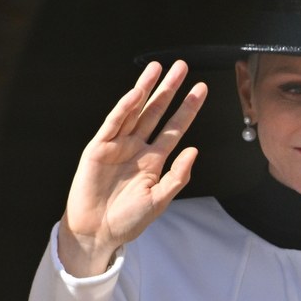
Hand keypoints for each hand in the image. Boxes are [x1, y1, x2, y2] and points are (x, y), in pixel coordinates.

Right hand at [58, 60, 205, 276]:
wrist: (98, 232)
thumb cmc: (129, 219)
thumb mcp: (160, 199)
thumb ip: (178, 176)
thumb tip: (194, 150)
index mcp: (155, 159)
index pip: (175, 127)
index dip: (188, 108)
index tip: (202, 89)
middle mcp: (137, 147)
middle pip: (157, 111)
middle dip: (170, 89)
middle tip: (182, 67)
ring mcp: (118, 145)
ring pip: (135, 111)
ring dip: (146, 89)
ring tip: (157, 68)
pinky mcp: (98, 148)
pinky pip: (114, 123)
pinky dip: (124, 107)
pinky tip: (136, 92)